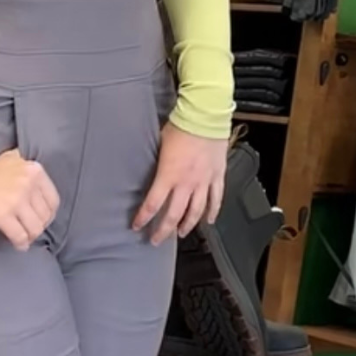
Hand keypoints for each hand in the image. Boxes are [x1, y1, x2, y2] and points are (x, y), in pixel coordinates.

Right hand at [0, 149, 58, 249]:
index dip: (48, 214)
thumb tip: (40, 185)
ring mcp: (16, 199)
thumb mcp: (11, 160)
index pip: (53, 200)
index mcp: (33, 170)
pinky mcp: (3, 214)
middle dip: (38, 226)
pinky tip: (17, 245)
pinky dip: (20, 243)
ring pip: (35, 227)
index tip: (40, 220)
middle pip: (45, 215)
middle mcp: (28, 183)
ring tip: (24, 239)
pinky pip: (20, 235)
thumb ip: (27, 168)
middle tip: (30, 231)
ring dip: (30, 236)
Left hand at [133, 124, 227, 244]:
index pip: (153, 204)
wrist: (204, 116)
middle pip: (174, 214)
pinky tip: (209, 220)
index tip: (137, 226)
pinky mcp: (217, 176)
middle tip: (156, 239)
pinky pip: (216, 199)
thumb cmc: (181, 126)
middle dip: (163, 230)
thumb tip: (150, 169)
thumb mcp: (159, 144)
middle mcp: (186, 183)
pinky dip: (212, 212)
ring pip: (196, 211)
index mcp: (168, 175)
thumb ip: (157, 162)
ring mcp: (204, 181)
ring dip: (187, 225)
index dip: (144, 218)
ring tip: (181, 233)